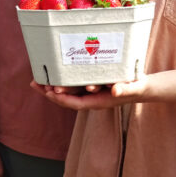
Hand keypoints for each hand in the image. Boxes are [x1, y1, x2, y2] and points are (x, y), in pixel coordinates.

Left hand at [30, 79, 145, 109]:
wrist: (141, 86)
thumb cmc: (138, 87)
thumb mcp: (134, 87)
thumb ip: (125, 89)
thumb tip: (114, 91)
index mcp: (98, 102)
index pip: (75, 103)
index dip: (62, 99)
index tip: (50, 92)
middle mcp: (91, 98)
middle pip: (66, 98)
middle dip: (50, 92)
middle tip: (34, 83)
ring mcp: (89, 92)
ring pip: (67, 91)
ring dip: (52, 86)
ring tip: (38, 79)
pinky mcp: (90, 84)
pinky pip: (72, 84)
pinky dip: (61, 79)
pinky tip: (52, 73)